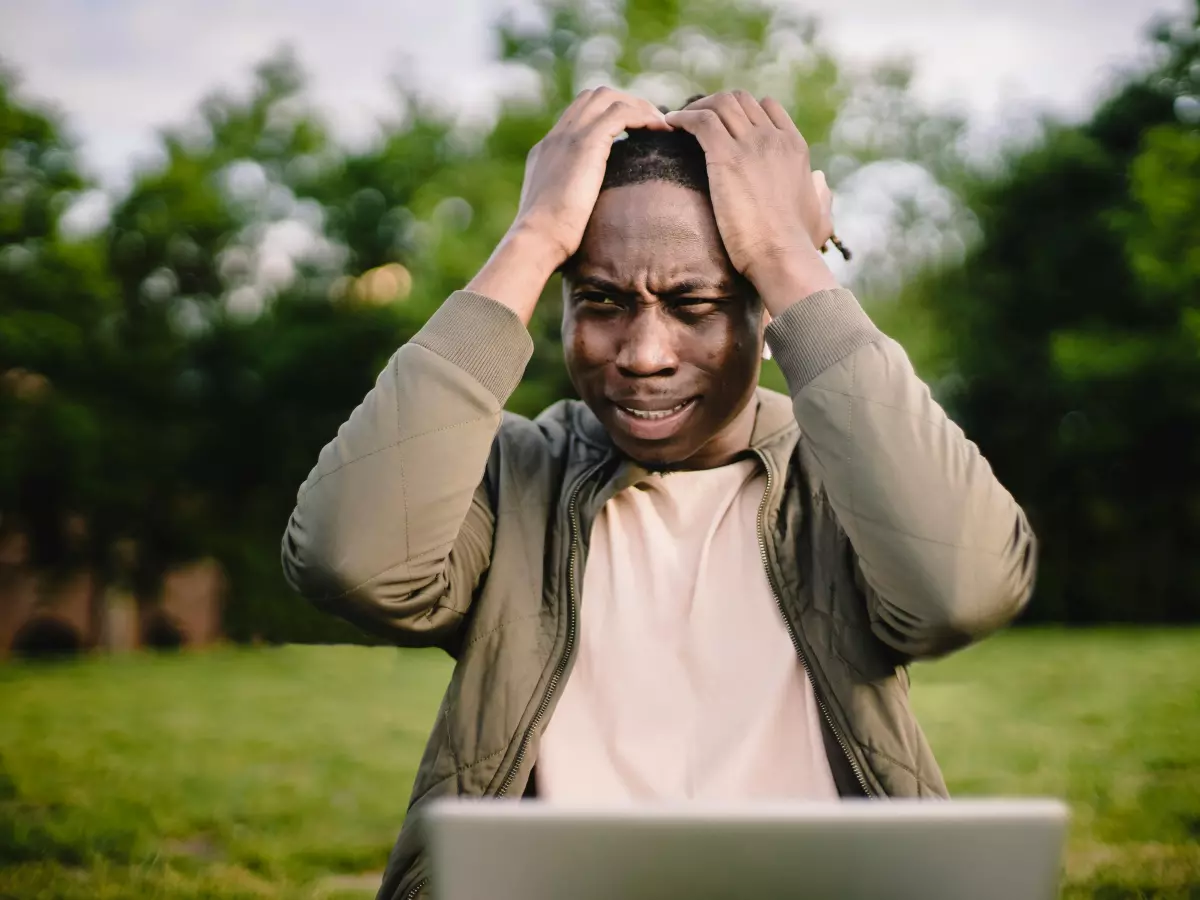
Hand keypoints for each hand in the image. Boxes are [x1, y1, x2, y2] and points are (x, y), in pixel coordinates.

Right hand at [512, 87, 670, 266]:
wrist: (537, 239)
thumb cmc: (549, 240)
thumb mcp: (558, 213)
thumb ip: (571, 201)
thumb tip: (588, 214)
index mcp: (548, 151)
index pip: (579, 115)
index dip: (609, 117)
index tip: (634, 133)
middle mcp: (556, 137)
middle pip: (594, 97)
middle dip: (627, 103)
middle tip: (652, 124)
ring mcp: (569, 136)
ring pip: (608, 98)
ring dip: (638, 106)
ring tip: (661, 125)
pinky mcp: (585, 143)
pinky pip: (621, 112)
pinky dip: (643, 115)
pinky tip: (659, 129)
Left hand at [664, 92, 835, 296]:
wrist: (782, 255)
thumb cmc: (799, 245)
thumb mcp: (821, 215)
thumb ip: (821, 193)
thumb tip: (819, 179)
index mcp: (794, 146)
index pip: (766, 106)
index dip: (741, 110)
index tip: (721, 125)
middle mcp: (773, 137)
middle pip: (739, 99)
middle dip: (713, 105)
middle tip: (693, 122)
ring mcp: (751, 144)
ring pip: (719, 103)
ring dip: (694, 108)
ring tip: (677, 123)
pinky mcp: (726, 155)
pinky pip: (700, 120)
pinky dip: (682, 118)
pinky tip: (669, 126)